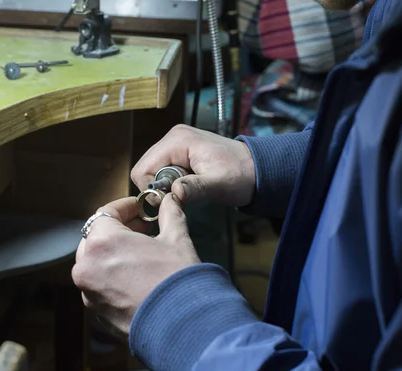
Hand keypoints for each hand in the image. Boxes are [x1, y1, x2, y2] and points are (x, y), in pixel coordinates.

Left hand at [72, 195, 200, 336]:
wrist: (183, 327)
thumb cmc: (177, 280)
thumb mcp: (176, 239)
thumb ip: (169, 214)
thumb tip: (170, 200)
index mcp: (101, 242)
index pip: (105, 213)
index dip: (126, 207)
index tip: (142, 208)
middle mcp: (87, 267)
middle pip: (95, 238)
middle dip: (118, 231)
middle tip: (143, 230)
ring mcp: (89, 293)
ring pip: (95, 264)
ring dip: (114, 255)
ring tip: (141, 255)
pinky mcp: (97, 314)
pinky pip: (100, 287)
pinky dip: (113, 278)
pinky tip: (137, 279)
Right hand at [131, 124, 255, 206]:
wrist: (259, 169)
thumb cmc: (242, 175)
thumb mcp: (220, 185)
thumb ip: (196, 188)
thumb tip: (174, 193)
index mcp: (178, 141)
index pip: (143, 169)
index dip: (151, 189)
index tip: (170, 201)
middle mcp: (172, 137)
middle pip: (145, 169)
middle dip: (157, 188)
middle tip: (180, 197)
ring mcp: (175, 143)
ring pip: (152, 171)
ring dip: (164, 186)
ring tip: (186, 191)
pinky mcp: (180, 152)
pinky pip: (162, 170)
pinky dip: (170, 182)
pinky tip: (188, 186)